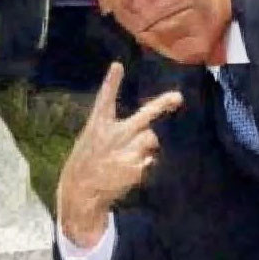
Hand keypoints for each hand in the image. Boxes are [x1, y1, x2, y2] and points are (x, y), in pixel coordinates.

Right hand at [56, 62, 183, 246]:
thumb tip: (148, 136)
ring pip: (151, 139)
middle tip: (178, 97)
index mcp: (98, 126)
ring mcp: (126, 151)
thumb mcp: (91, 141)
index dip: (111, 82)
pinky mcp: (135, 167)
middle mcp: (114, 134)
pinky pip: (149, 160)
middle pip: (144, 116)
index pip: (104, 99)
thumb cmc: (86, 164)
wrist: (81, 193)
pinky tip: (127, 171)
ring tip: (129, 156)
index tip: (117, 66)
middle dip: (163, 105)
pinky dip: (143, 164)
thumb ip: (116, 133)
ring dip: (147, 146)